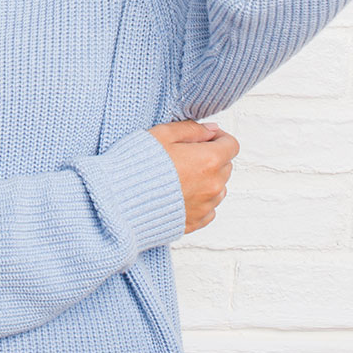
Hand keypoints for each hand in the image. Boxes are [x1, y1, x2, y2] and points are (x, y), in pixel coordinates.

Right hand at [147, 120, 238, 234]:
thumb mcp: (162, 134)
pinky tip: (179, 193)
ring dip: (207, 180)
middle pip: (226, 166)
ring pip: (219, 188)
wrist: (120, 201)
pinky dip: (199, 200)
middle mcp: (212, 185)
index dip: (219, 138)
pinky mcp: (195, 222)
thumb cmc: (137, 166)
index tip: (204, 138)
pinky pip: (208, 209)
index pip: (231, 145)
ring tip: (181, 176)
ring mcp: (205, 206)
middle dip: (212, 157)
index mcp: (208, 160)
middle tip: (187, 155)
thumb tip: (211, 130)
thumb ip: (191, 129)